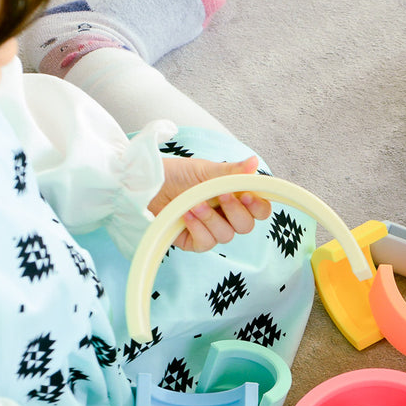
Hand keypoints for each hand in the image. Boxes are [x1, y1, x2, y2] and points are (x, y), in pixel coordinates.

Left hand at [149, 154, 272, 251]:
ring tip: (195, 203)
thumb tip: (254, 163)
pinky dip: (198, 228)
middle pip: (247, 226)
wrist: (145, 184)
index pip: (259, 209)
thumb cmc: (174, 174)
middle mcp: (226, 216)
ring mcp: (211, 230)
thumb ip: (231, 171)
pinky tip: (186, 215)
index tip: (247, 195)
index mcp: (234, 196)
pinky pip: (207, 243)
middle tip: (221, 196)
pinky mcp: (194, 242)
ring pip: (227, 235)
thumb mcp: (205, 170)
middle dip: (235, 211)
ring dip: (212, 219)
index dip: (258, 206)